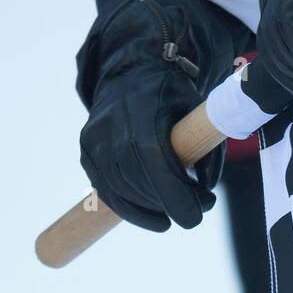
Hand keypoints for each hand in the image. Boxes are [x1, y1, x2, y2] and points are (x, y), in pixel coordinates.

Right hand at [78, 0, 224, 231]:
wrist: (130, 74)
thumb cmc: (170, 94)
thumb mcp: (196, 109)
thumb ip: (206, 146)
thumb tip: (206, 189)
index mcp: (142, 111)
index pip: (154, 159)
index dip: (173, 193)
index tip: (194, 218)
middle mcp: (112, 127)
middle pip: (138, 180)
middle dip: (170, 204)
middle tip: (198, 212)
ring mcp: (94, 141)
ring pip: (122, 191)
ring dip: (152, 209)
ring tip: (180, 210)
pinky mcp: (87, 153)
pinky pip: (106, 191)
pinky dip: (130, 209)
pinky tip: (154, 217)